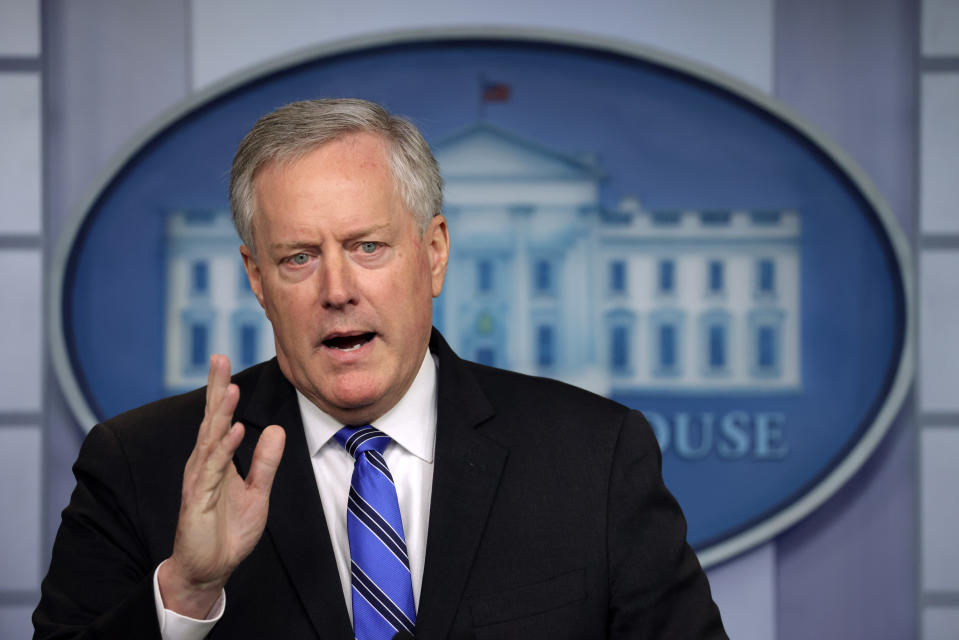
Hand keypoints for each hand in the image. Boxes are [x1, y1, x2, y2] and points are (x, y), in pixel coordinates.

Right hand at [158, 354, 285, 617]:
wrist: (208, 570)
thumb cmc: (229, 531)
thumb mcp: (257, 492)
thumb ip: (264, 462)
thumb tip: (274, 429)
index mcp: (217, 460)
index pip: (219, 419)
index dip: (220, 389)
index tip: (222, 358)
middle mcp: (204, 465)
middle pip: (210, 420)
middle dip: (214, 388)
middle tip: (218, 357)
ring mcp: (199, 482)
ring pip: (210, 441)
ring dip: (220, 415)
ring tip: (229, 388)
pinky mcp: (198, 501)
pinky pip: (212, 471)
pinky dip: (223, 451)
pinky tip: (233, 432)